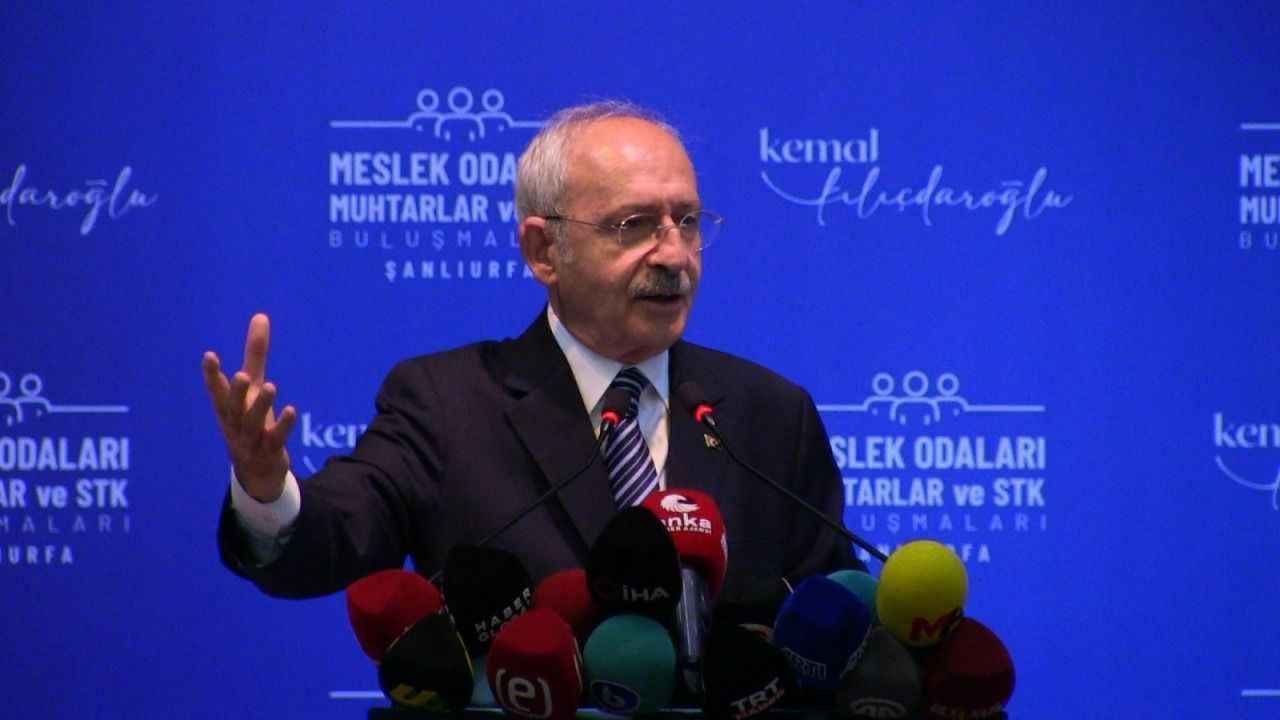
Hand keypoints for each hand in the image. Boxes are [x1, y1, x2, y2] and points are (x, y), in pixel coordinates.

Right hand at [202, 313, 296, 501]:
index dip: (212, 374)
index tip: (209, 355)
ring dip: (261, 406)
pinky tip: (291, 411)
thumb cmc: (251, 419)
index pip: (216, 389)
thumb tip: (260, 315)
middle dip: (236, 391)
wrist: (256, 471)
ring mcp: (251, 439)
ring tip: (271, 387)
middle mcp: (235, 422)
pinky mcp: (269, 451)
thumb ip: (255, 353)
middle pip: (232, 407)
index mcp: (228, 407)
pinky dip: (282, 426)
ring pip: (253, 423)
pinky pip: (275, 438)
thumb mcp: (254, 387)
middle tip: (242, 375)